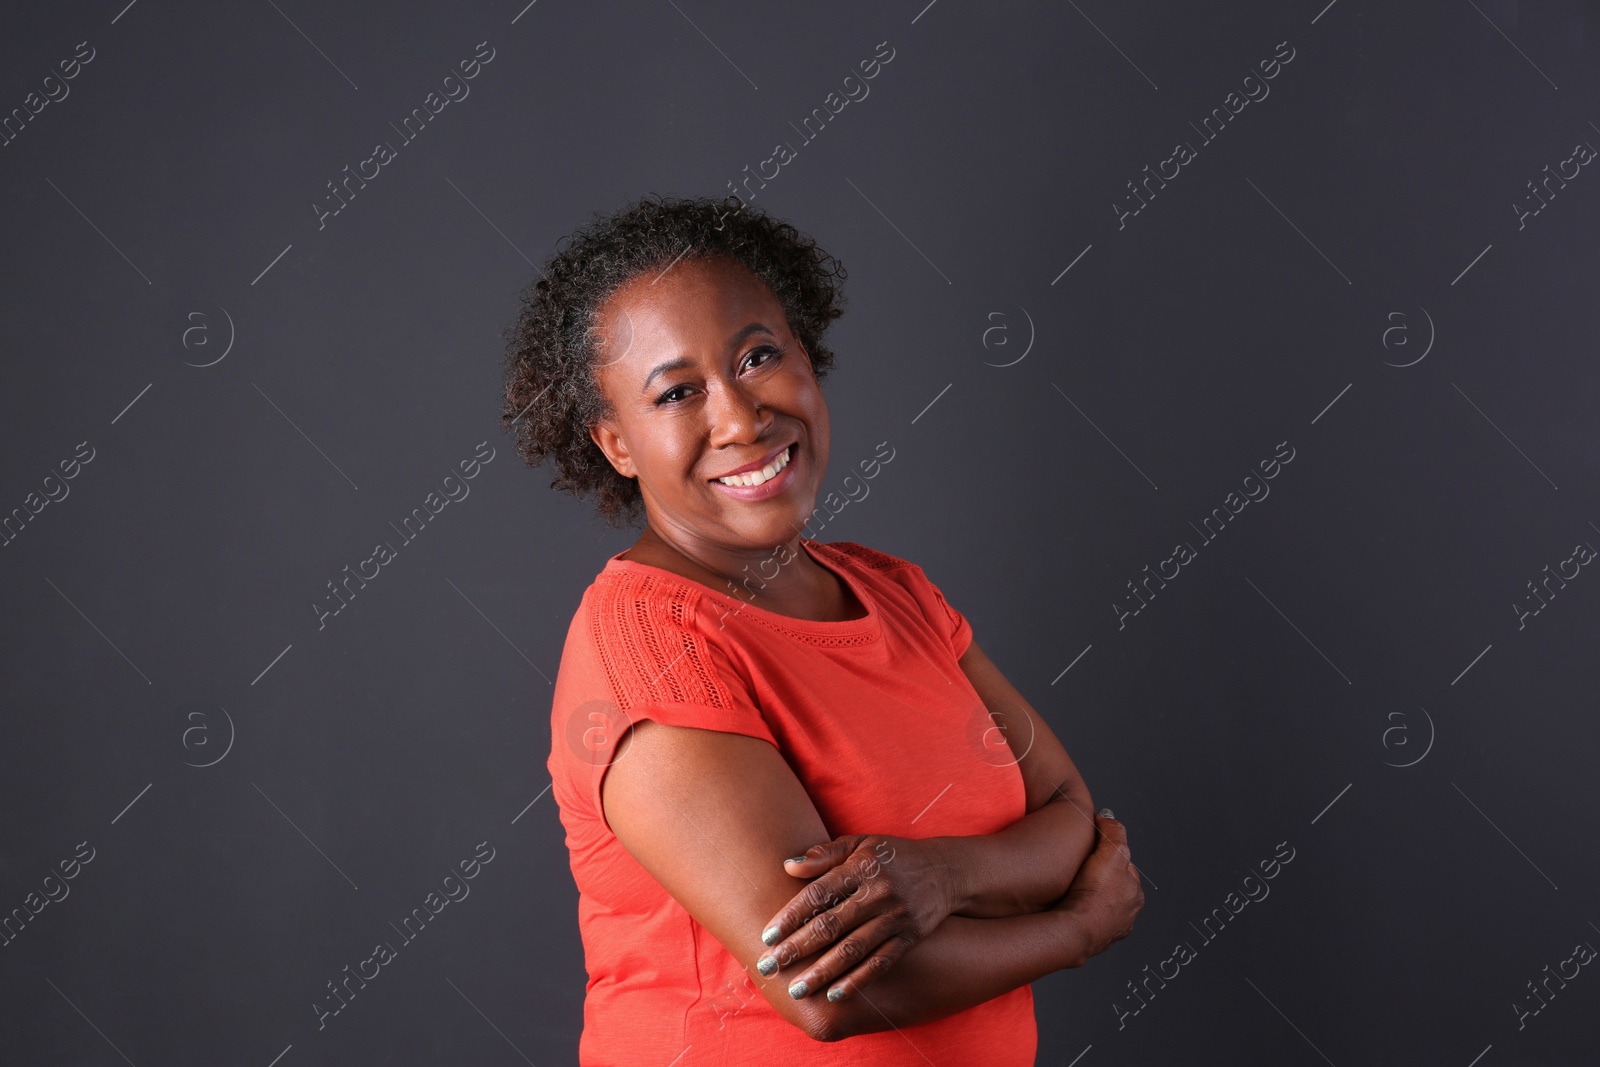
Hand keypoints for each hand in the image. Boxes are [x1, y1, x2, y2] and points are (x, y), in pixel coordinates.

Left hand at [753, 834, 955, 1003]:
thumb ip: (824, 854)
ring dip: (822, 972)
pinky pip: (880, 963)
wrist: (946, 871)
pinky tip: (834, 995)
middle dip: (797, 949)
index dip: (791, 916)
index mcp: (861, 867)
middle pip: (831, 925)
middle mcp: (878, 893)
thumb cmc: (892, 856)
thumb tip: (788, 866)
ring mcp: (895, 918)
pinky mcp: (909, 938)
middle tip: (768, 967)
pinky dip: (857, 981)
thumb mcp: (860, 844)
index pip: (819, 893)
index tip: (767, 936)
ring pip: (853, 950)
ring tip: (796, 990)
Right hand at [1053, 810, 1143, 966]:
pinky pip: (1089, 922)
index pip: (1124, 867)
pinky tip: (1070, 908)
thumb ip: (1113, 832)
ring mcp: (1111, 930)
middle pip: (1113, 887)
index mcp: (1135, 894)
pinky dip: (1081, 914)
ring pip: (1102, 906)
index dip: (1108, 854)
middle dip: (1100, 879)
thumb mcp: (1111, 851)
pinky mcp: (1094, 941)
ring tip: (1073, 890)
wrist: (1075, 931)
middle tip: (1081, 872)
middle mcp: (1127, 914)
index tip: (1093, 850)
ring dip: (1091, 898)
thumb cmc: (1094, 896)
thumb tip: (1108, 819)